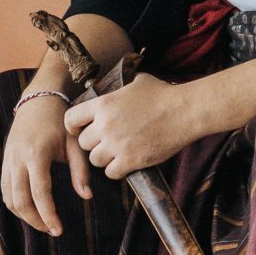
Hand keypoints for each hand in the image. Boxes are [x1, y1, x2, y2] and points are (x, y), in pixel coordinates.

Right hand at [1, 91, 93, 236]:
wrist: (38, 101)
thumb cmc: (60, 122)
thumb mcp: (75, 144)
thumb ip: (81, 171)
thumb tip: (86, 196)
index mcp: (36, 154)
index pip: (39, 194)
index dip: (48, 215)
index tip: (58, 230)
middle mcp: (18, 159)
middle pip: (20, 201)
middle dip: (35, 220)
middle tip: (52, 231)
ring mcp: (8, 160)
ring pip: (9, 198)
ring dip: (23, 215)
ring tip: (42, 223)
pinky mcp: (5, 161)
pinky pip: (4, 189)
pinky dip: (15, 204)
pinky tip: (30, 210)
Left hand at [65, 74, 198, 177]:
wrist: (184, 112)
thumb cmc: (163, 94)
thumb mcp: (135, 81)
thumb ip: (118, 87)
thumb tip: (112, 84)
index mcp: (103, 104)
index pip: (71, 119)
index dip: (73, 126)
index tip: (79, 129)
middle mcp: (106, 125)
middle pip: (83, 143)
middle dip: (92, 142)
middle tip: (105, 140)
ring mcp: (117, 145)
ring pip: (94, 160)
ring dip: (103, 157)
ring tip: (115, 152)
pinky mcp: (131, 160)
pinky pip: (111, 173)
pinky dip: (116, 170)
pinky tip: (125, 162)